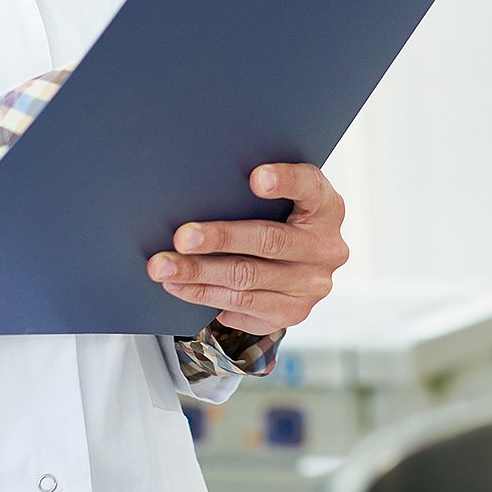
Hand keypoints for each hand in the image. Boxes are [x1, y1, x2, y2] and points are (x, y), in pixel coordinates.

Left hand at [148, 164, 348, 334]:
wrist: (298, 266)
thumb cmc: (278, 219)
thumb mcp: (281, 200)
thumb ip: (254, 193)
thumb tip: (197, 188)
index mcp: (326, 207)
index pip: (310, 186)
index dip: (285, 181)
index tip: (255, 178)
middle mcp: (326, 248)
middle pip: (269, 241)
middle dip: (219, 239)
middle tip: (180, 237)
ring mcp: (312, 285)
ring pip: (247, 280)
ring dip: (199, 274)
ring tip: (164, 268)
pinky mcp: (293, 312)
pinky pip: (241, 306)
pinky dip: (204, 296)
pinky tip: (179, 287)